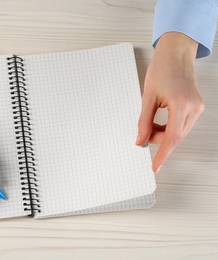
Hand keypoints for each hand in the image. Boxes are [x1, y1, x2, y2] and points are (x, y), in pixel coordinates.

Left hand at [137, 32, 203, 172]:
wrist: (175, 54)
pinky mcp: (196, 106)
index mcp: (181, 105)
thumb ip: (143, 121)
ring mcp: (197, 107)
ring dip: (163, 133)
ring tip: (151, 122)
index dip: (162, 155)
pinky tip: (160, 120)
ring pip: (179, 133)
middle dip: (158, 139)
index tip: (155, 167)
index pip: (171, 138)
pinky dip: (169, 127)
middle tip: (143, 133)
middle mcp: (194, 108)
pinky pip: (182, 125)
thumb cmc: (161, 70)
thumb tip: (140, 141)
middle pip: (175, 137)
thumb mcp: (147, 97)